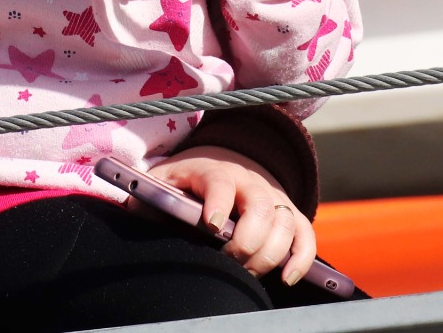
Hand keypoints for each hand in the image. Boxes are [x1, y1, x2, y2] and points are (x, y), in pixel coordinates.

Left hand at [149, 146, 315, 284]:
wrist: (218, 165)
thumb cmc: (182, 185)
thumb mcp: (160, 185)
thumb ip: (147, 200)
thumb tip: (136, 211)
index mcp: (212, 171)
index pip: (220, 181)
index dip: (218, 201)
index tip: (210, 224)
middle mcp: (248, 180)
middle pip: (260, 205)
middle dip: (246, 240)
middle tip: (229, 261)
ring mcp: (273, 196)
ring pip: (285, 222)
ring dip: (270, 254)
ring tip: (247, 273)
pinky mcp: (290, 214)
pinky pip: (306, 235)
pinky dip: (301, 258)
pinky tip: (286, 277)